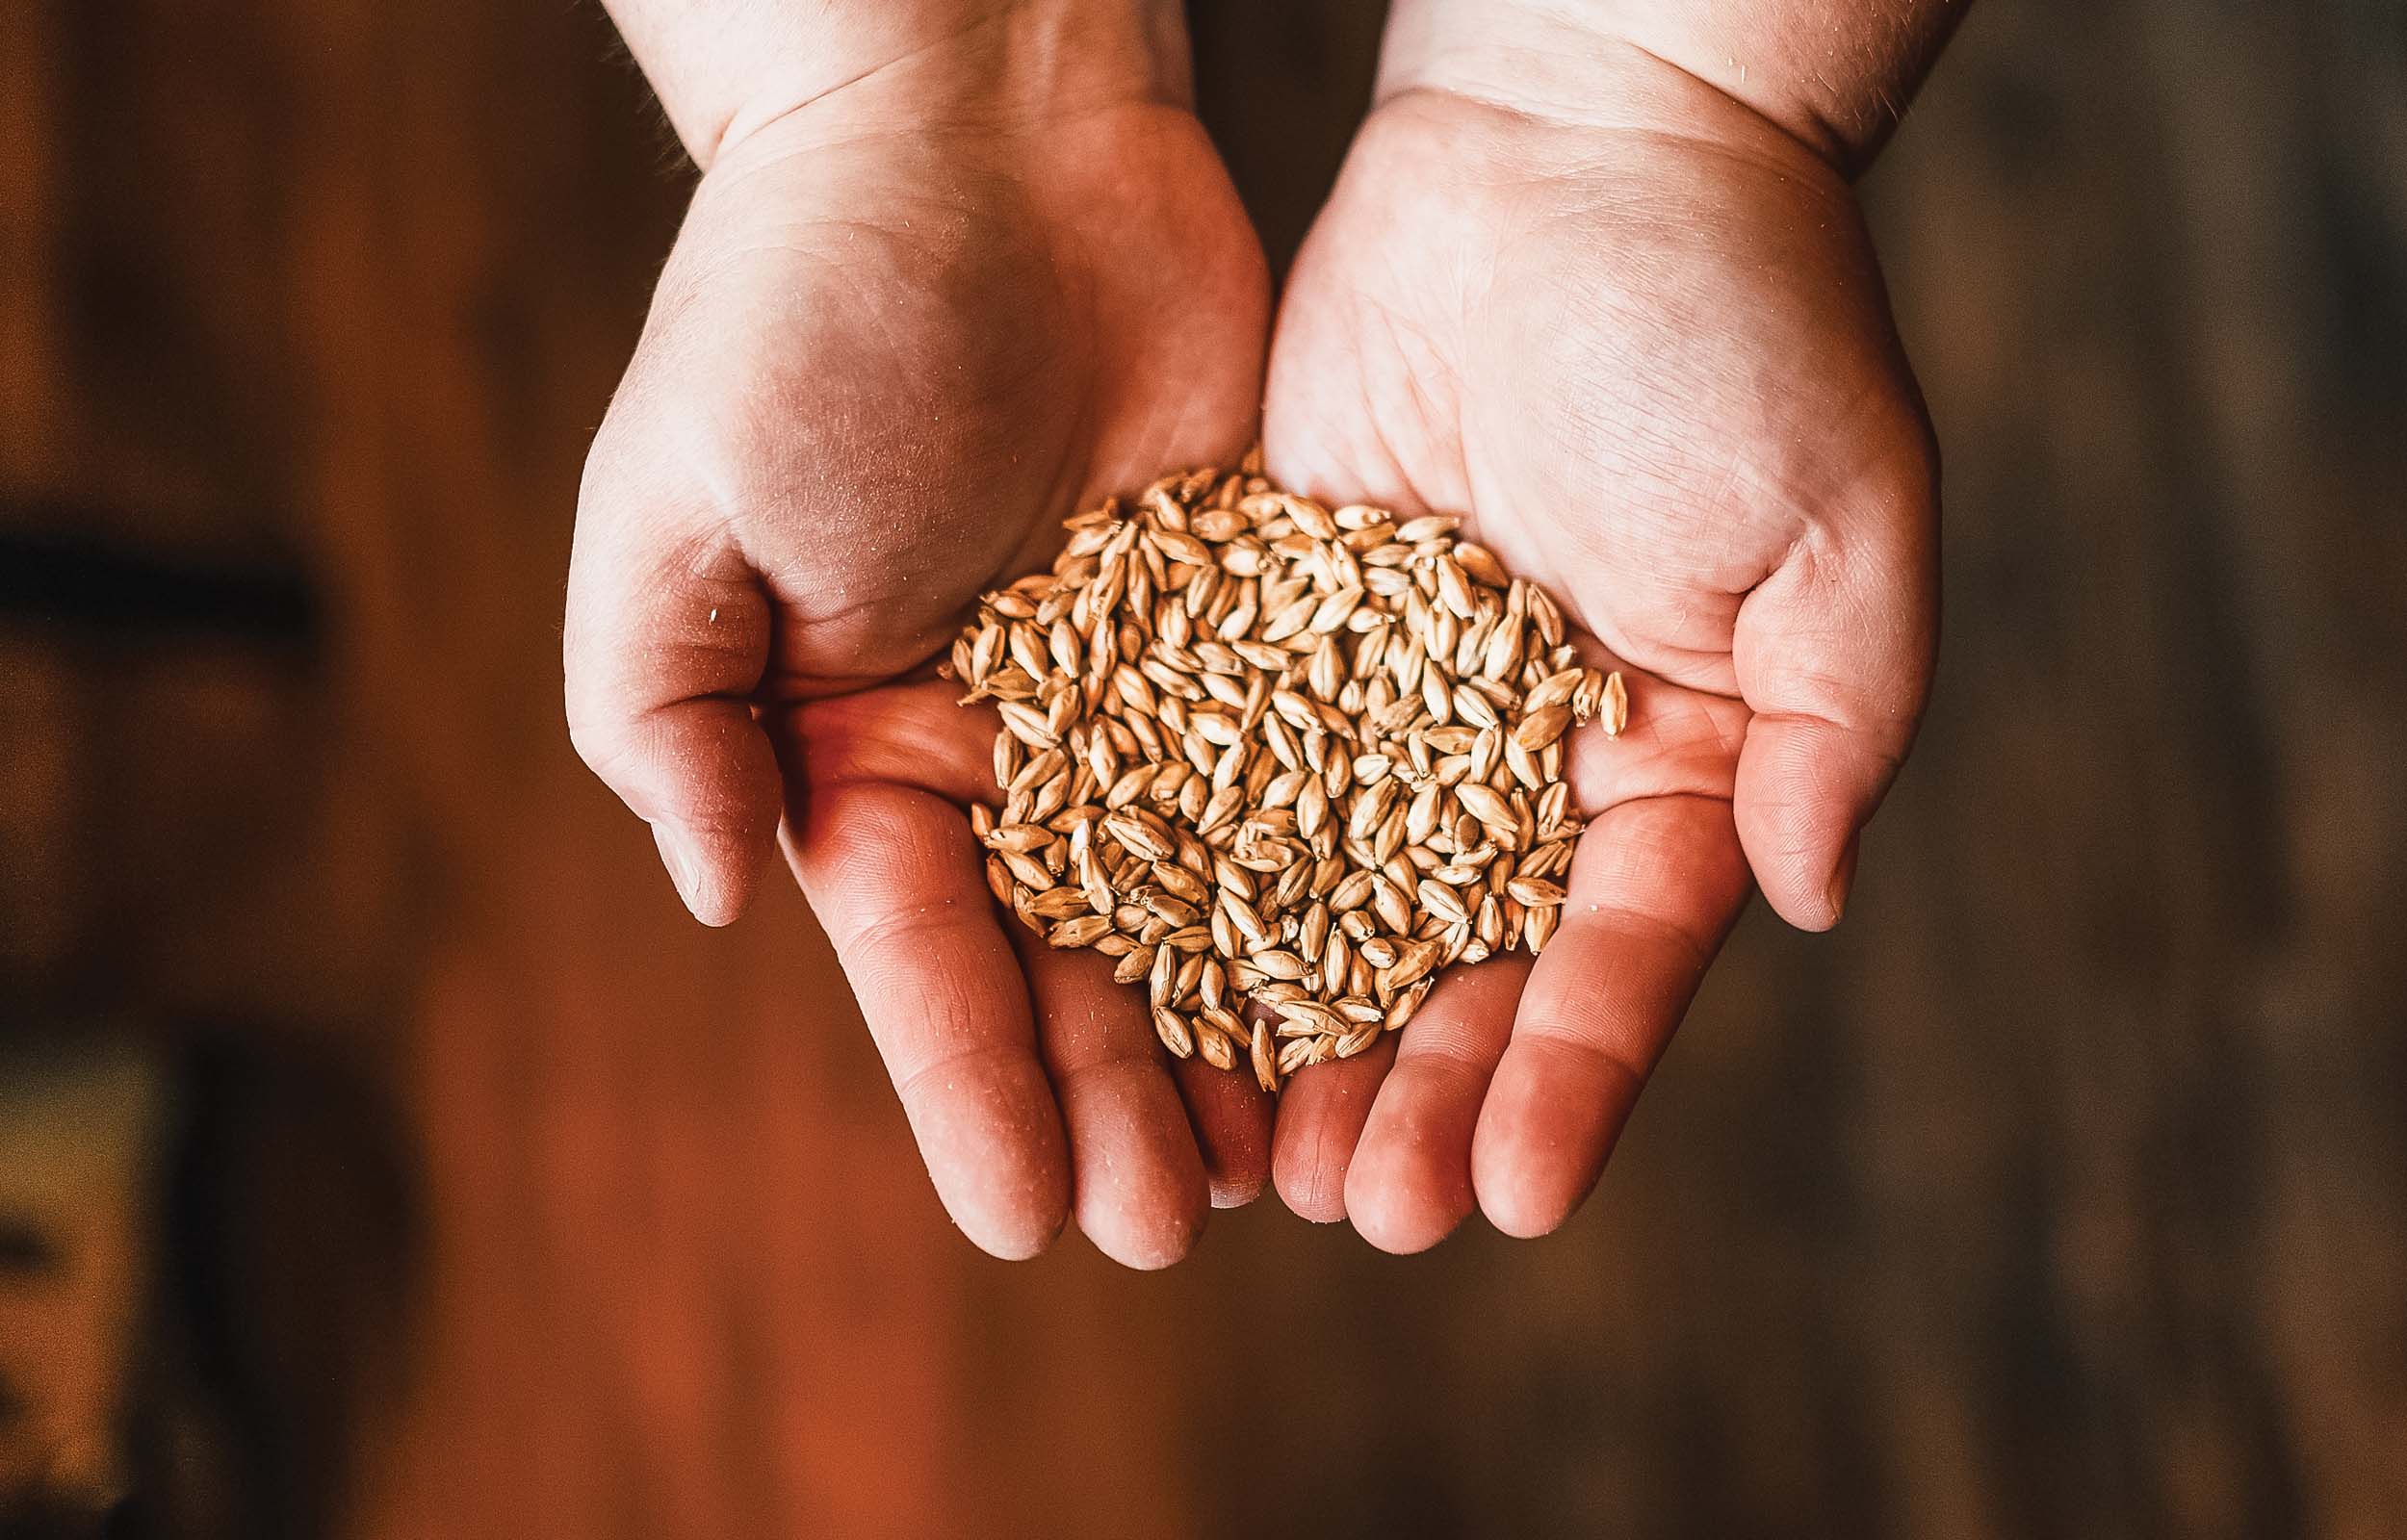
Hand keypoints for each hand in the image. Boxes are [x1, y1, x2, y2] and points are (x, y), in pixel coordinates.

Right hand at [564, 16, 1274, 1264]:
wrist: (984, 124)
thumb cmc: (804, 299)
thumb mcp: (675, 505)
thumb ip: (664, 708)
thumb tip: (713, 892)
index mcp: (854, 741)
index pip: (915, 955)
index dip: (971, 1087)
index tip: (1028, 1217)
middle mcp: (997, 741)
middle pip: (1064, 958)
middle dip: (1114, 1096)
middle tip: (1185, 1226)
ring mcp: (1134, 691)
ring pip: (1196, 899)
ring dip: (1232, 1037)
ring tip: (1292, 1167)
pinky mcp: (1250, 621)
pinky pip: (1305, 776)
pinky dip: (1338, 890)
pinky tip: (1386, 995)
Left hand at [1258, 53, 1938, 1247]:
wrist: (1573, 139)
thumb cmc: (1739, 317)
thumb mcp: (1840, 529)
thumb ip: (1834, 727)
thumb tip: (1803, 899)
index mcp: (1675, 759)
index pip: (1621, 954)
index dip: (1572, 1079)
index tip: (1508, 1196)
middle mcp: (1529, 757)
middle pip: (1468, 966)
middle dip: (1417, 1092)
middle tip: (1357, 1209)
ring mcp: (1394, 703)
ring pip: (1333, 906)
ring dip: (1295, 1037)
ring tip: (1246, 1163)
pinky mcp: (1277, 629)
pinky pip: (1227, 775)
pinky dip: (1191, 886)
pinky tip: (1144, 991)